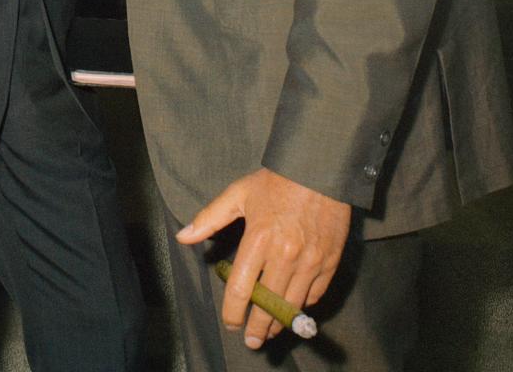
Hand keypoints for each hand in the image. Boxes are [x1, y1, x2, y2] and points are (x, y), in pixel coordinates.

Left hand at [177, 167, 349, 348]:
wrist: (319, 170)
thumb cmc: (276, 182)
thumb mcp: (238, 194)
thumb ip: (209, 218)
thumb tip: (183, 236)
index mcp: (259, 239)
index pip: (241, 288)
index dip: (232, 311)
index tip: (230, 323)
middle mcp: (285, 255)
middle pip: (268, 306)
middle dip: (257, 328)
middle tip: (251, 341)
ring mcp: (310, 262)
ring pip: (292, 306)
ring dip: (279, 324)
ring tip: (270, 331)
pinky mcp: (329, 263)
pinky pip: (314, 296)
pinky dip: (302, 306)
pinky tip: (292, 309)